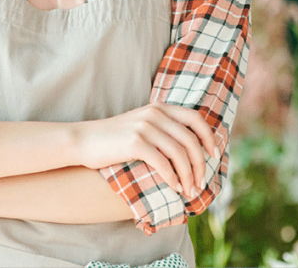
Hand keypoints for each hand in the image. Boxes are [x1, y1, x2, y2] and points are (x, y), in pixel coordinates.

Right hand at [74, 101, 219, 198]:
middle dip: (200, 164)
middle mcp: (155, 114)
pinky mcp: (135, 142)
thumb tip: (189, 149)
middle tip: (201, 183)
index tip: (213, 156)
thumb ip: (163, 129)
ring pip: (180, 153)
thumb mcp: (142, 126)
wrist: (84, 140)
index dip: (209, 137)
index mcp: (159, 108)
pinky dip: (173, 177)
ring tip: (189, 190)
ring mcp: (145, 127)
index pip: (196, 118)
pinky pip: (163, 163)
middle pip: (191, 139)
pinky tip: (175, 187)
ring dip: (189, 175)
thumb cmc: (114, 139)